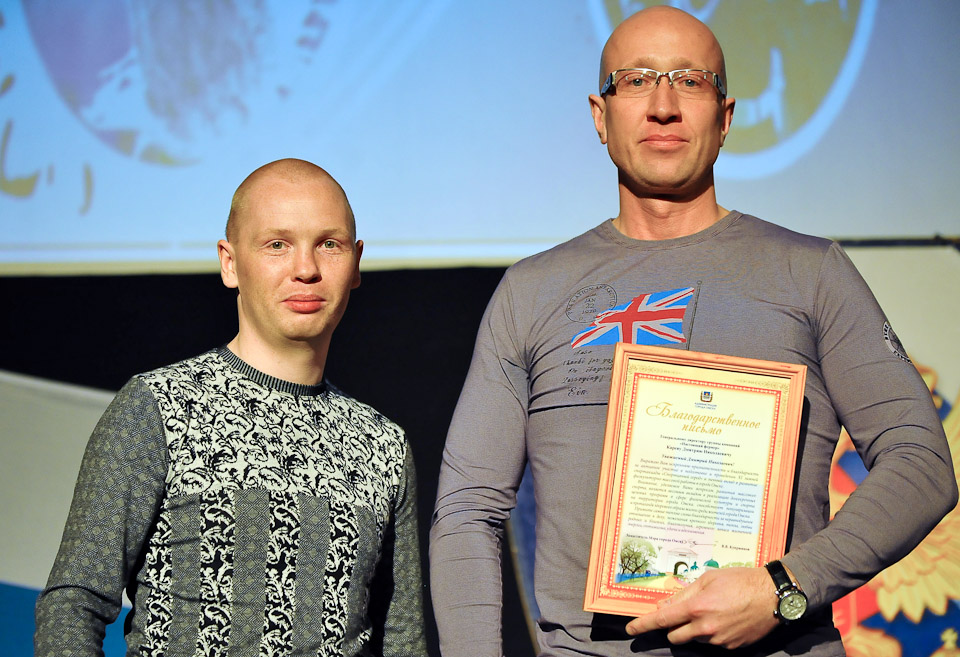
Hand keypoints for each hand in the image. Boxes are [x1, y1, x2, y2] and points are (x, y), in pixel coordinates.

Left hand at [625, 567, 779, 649]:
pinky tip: (726, 619)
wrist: (773, 596)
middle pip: (675, 636)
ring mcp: (719, 641)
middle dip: (674, 627)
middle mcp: (705, 628)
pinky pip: (712, 643)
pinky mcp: (731, 647)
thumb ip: (684, 594)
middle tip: (685, 613)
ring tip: (714, 611)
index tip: (631, 629)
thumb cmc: (740, 581)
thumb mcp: (708, 579)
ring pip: (694, 639)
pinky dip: (712, 633)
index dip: (643, 625)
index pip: (662, 620)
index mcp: (697, 608)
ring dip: (695, 629)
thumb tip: (664, 605)